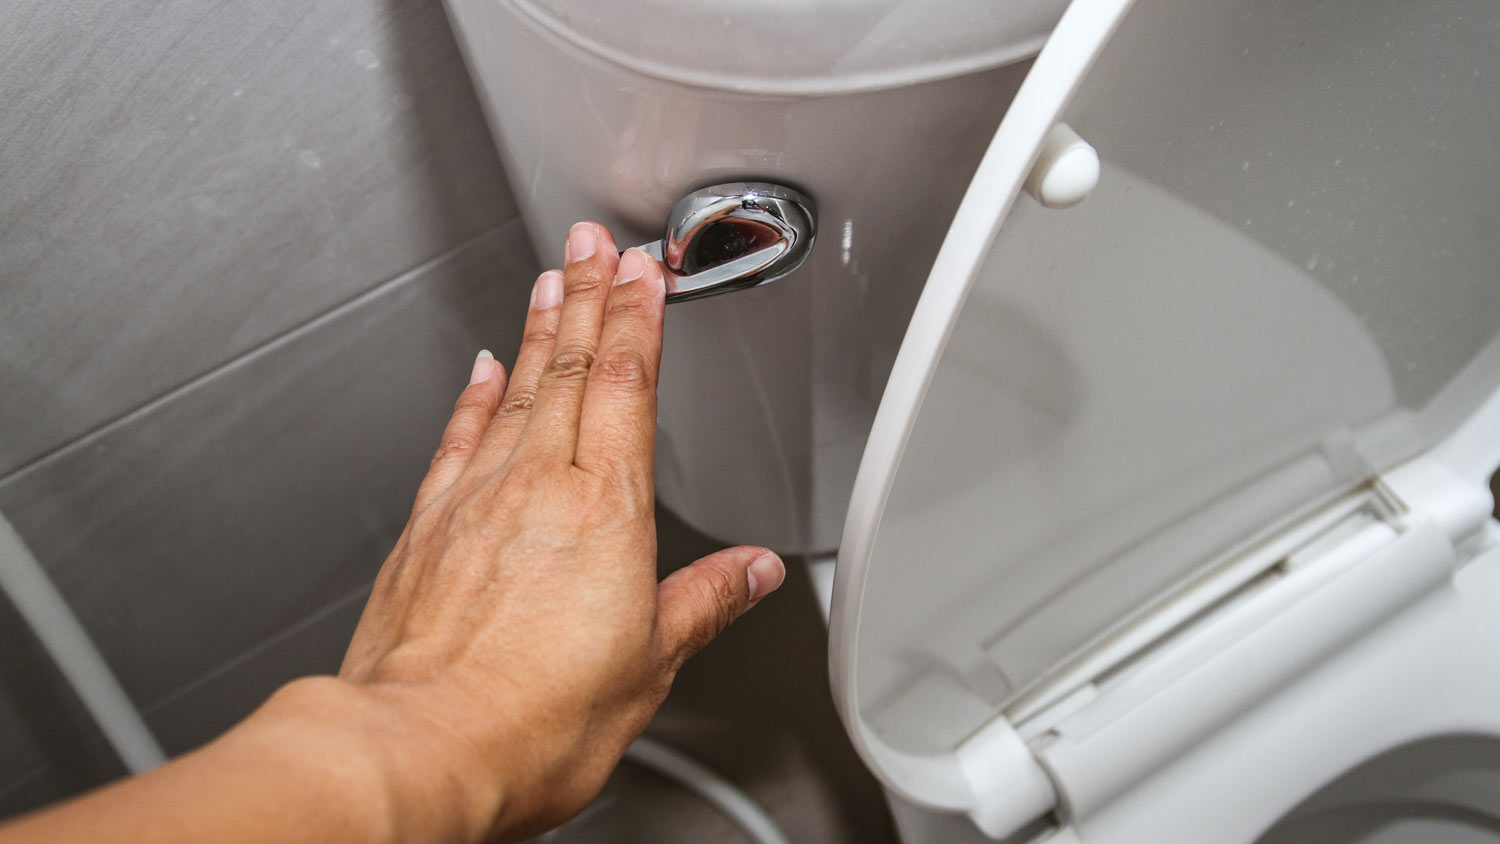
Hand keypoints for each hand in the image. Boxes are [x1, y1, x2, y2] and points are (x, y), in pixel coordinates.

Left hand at [325, 222, 785, 841]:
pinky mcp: (426, 528)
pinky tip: (480, 371)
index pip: (626, 387)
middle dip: (588, 296)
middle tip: (594, 242)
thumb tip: (751, 573)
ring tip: (550, 278)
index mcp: (605, 513)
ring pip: (514, 390)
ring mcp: (474, 501)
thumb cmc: (531, 722)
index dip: (638, 321)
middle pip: (570, 369)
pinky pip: (457, 439)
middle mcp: (536, 490)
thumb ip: (702, 604)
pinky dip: (474, 397)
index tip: (645, 274)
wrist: (418, 751)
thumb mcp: (650, 667)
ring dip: (537, 328)